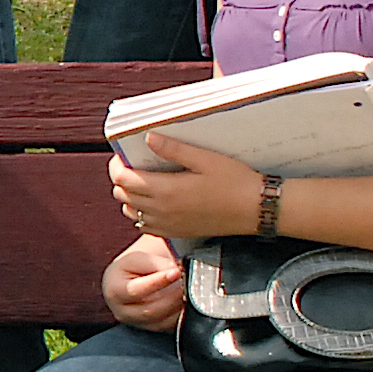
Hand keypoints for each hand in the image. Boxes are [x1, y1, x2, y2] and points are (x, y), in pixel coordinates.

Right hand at [104, 234, 185, 331]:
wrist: (126, 279)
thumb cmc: (130, 268)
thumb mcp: (137, 258)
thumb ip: (155, 263)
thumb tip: (174, 270)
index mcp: (114, 291)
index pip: (136, 290)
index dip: (158, 282)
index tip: (176, 271)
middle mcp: (121, 311)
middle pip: (150, 309)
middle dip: (173, 295)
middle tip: (188, 280)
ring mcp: (136, 323)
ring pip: (161, 320)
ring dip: (179, 305)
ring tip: (189, 288)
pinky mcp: (150, 328)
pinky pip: (168, 325)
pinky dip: (180, 313)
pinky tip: (187, 300)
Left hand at [110, 134, 260, 242]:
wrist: (256, 210)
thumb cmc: (235, 182)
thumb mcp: (205, 159)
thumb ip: (174, 149)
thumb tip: (149, 138)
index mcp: (166, 190)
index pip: (123, 179)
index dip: (117, 166)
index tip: (122, 156)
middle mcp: (162, 211)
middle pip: (122, 196)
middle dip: (121, 179)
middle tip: (132, 166)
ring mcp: (168, 225)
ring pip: (131, 213)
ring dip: (130, 197)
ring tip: (142, 182)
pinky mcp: (177, 233)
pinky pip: (145, 226)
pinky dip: (142, 214)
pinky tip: (154, 202)